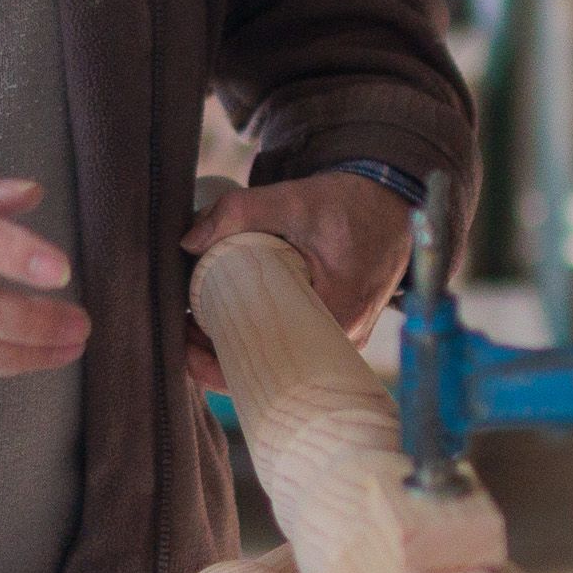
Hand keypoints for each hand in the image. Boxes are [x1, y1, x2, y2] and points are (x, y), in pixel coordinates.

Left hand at [181, 171, 416, 394]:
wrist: (391, 203)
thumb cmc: (350, 204)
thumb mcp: (294, 199)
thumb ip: (239, 211)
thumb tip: (188, 242)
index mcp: (338, 317)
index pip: (273, 368)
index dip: (221, 367)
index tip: (185, 345)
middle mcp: (344, 342)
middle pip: (271, 372)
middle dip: (220, 357)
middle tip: (181, 331)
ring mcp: (342, 342)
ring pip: (280, 363)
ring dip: (238, 348)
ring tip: (196, 327)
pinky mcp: (336, 333)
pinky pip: (293, 349)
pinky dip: (259, 340)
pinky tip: (226, 326)